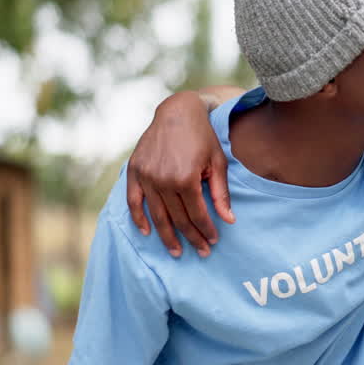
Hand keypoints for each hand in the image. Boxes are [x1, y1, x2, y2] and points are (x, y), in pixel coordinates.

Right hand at [125, 92, 233, 256]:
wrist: (177, 113)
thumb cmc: (203, 137)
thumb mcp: (218, 163)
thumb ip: (221, 193)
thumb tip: (229, 220)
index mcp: (186, 178)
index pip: (198, 214)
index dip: (206, 229)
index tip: (213, 241)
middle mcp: (163, 180)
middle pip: (178, 218)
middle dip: (191, 237)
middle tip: (201, 251)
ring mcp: (147, 176)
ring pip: (157, 215)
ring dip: (166, 236)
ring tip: (176, 252)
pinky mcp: (135, 171)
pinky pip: (134, 201)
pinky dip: (139, 218)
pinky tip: (147, 232)